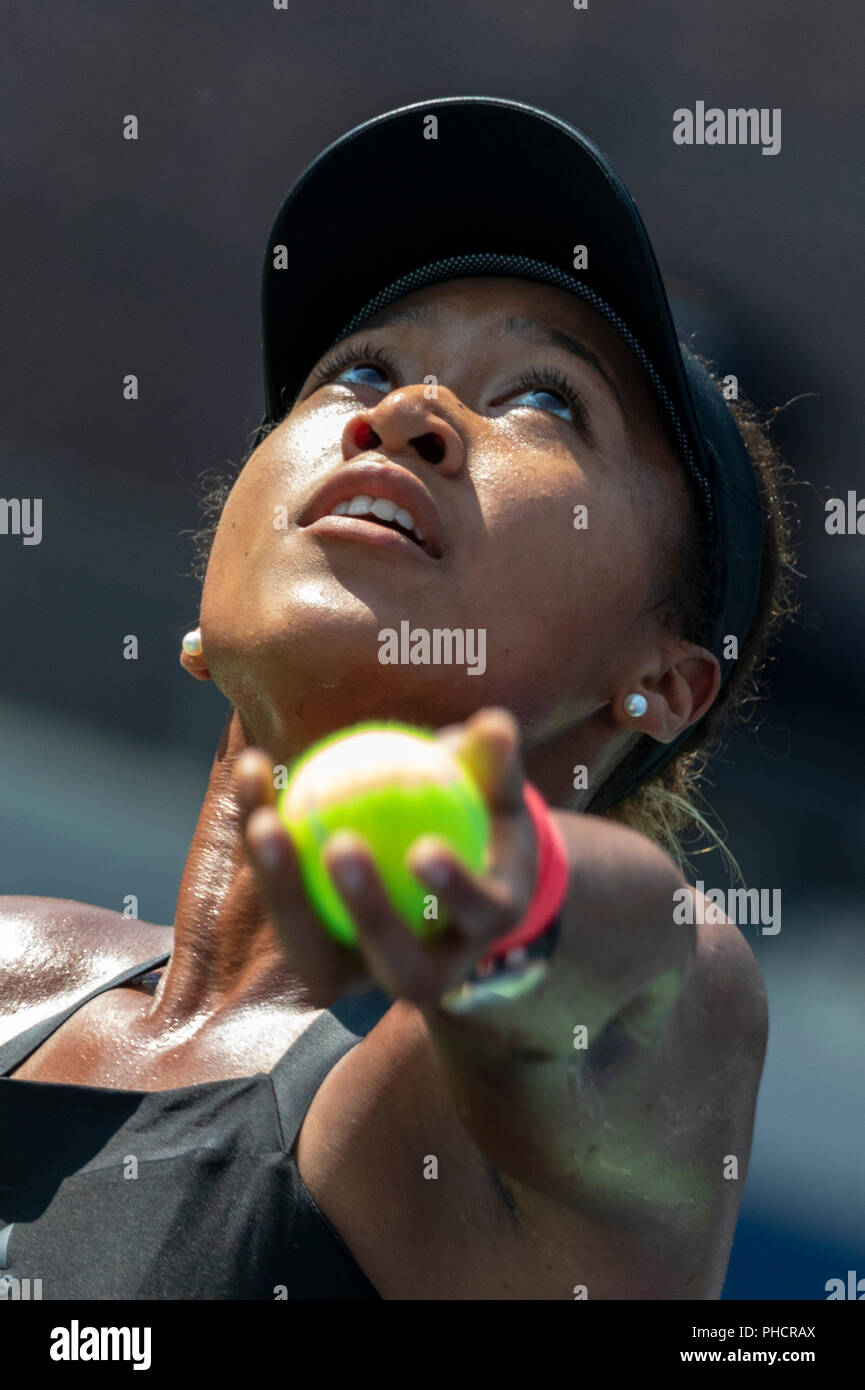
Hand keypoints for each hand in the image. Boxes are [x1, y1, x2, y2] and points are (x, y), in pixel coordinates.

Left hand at [235, 708, 536, 1007]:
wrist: (442, 879)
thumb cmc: (477, 820)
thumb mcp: (496, 791)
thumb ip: (495, 761)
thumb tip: (492, 723)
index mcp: (487, 927)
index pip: (478, 915)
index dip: (454, 890)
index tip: (423, 848)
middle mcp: (431, 972)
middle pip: (400, 968)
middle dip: (369, 914)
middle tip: (340, 844)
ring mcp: (367, 976)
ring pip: (318, 960)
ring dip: (286, 892)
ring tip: (265, 822)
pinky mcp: (316, 959)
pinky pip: (284, 906)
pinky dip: (262, 848)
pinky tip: (252, 774)